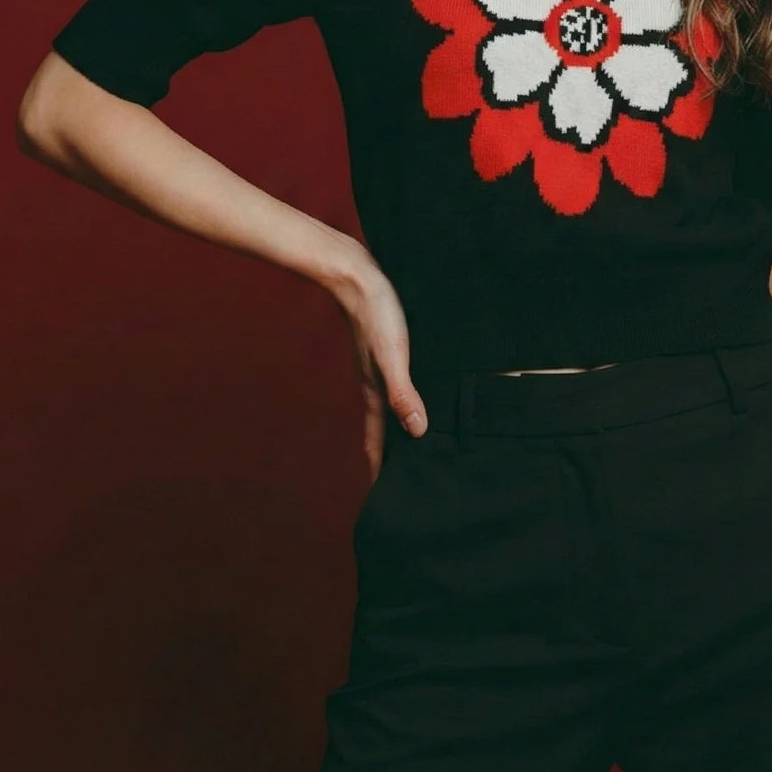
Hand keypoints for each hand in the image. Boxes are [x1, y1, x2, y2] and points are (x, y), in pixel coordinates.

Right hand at [329, 252, 428, 481]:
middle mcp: (374, 384)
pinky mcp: (383, 349)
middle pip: (382, 430)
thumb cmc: (376, 314)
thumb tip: (417, 431)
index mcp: (375, 392)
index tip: (382, 497)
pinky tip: (413, 396)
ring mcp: (377, 367)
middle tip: (402, 482)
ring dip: (396, 430)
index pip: (377, 442)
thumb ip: (403, 393)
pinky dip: (401, 401)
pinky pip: (393, 385)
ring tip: (411, 447)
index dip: (380, 469)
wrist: (354, 274)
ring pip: (388, 408)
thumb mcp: (394, 356)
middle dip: (389, 456)